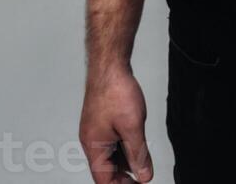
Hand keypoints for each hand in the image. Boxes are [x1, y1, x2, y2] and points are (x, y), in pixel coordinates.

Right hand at [79, 65, 152, 183]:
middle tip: (142, 176)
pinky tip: (135, 145)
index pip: (104, 179)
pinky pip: (111, 140)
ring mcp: (95, 128)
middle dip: (124, 176)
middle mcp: (91, 139)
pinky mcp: (101, 119)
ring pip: (110, 154)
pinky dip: (123, 146)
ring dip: (125, 161)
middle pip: (106, 169)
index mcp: (94, 146)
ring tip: (142, 163)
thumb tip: (144, 176)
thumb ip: (139, 154)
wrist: (109, 64)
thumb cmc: (115, 91)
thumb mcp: (132, 127)